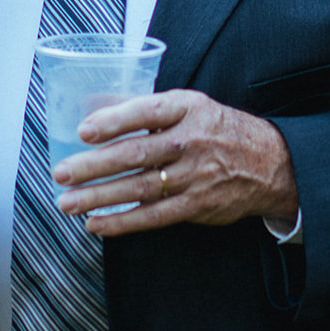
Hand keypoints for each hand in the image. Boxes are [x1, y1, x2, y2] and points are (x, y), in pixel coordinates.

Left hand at [53, 88, 297, 237]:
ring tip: (67, 202)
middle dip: (93, 165)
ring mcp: (193, 176)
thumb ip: (150, 110)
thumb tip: (97, 111)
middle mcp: (189, 141)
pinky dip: (122, 222)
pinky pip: (153, 216)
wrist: (269, 163)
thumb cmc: (217, 128)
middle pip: (135, 154)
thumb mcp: (191, 106)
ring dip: (99, 197)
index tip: (83, 131)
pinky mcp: (195, 205)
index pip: (146, 112)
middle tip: (60, 172)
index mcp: (186, 108)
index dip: (114, 121)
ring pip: (139, 188)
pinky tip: (96, 224)